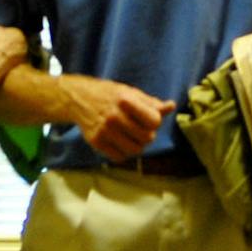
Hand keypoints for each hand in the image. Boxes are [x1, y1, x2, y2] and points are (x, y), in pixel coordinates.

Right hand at [61, 75, 176, 160]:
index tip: (147, 118)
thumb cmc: (111, 96)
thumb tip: (171, 106)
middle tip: (138, 128)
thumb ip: (152, 103)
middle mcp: (114, 116)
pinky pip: (119, 157)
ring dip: (136, 146)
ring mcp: (104, 130)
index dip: (154, 122)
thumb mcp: (131, 93)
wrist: (80, 99)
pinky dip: (122, 152)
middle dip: (146, 135)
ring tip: (130, 137)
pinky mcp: (96, 142)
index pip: (154, 121)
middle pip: (147, 138)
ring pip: (135, 150)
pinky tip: (118, 142)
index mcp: (126, 100)